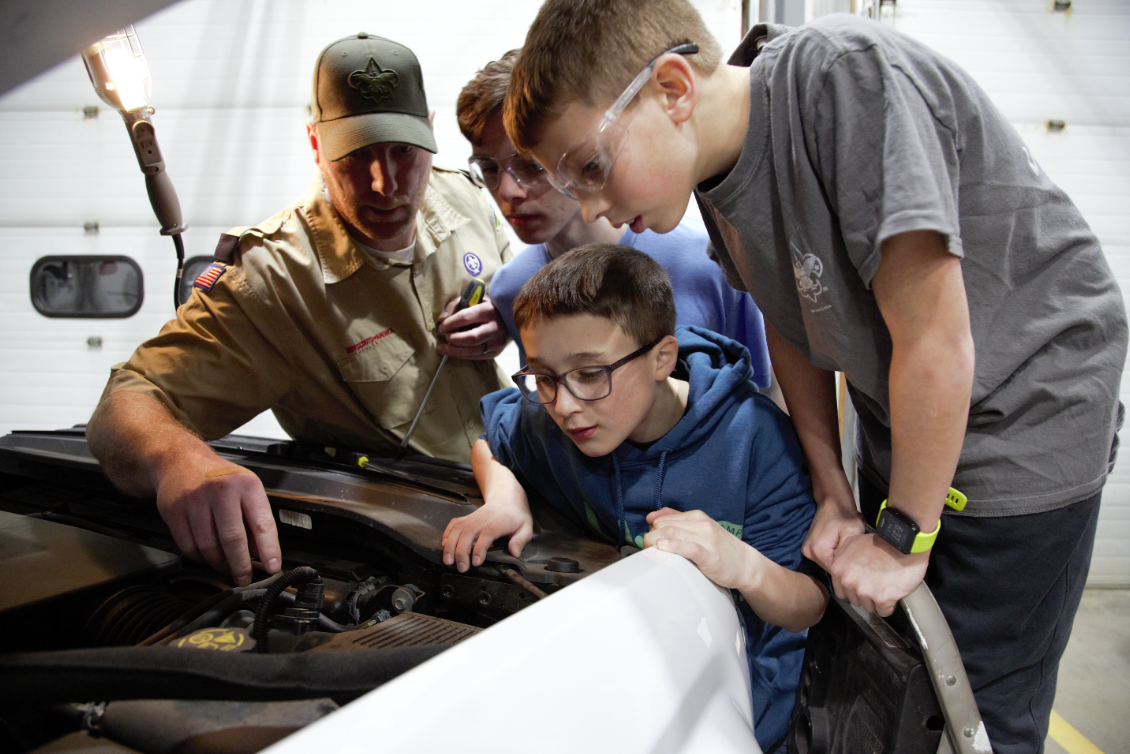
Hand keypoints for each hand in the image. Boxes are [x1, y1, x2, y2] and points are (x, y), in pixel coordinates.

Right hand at [155, 457, 280, 585]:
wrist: (180, 460)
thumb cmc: (219, 477)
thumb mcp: (247, 488)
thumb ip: (256, 518)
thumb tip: (263, 553)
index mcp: (246, 485)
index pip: (262, 523)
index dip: (268, 550)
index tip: (272, 567)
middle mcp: (220, 491)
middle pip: (232, 539)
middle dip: (241, 565)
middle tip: (245, 578)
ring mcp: (195, 501)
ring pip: (208, 546)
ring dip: (219, 564)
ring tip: (226, 567)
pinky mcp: (174, 511)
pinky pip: (188, 546)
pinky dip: (199, 558)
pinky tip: (206, 557)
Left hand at [436, 299, 508, 359]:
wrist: (508, 319)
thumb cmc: (485, 308)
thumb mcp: (472, 300)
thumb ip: (455, 306)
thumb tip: (442, 319)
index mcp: (488, 310)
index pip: (466, 317)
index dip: (450, 323)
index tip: (441, 327)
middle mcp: (496, 327)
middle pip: (471, 337)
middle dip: (454, 339)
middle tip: (445, 337)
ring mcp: (497, 342)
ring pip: (473, 350)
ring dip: (455, 351)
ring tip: (443, 349)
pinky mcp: (496, 352)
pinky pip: (476, 357)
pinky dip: (462, 356)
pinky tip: (453, 352)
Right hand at [442, 499, 532, 572]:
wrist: (507, 497)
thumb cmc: (516, 516)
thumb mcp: (526, 527)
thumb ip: (520, 540)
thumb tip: (514, 553)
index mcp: (499, 521)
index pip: (487, 534)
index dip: (480, 548)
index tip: (476, 562)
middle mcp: (484, 518)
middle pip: (468, 532)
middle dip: (461, 551)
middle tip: (461, 567)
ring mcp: (473, 517)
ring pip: (457, 528)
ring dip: (450, 544)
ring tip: (448, 561)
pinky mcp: (467, 517)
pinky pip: (454, 524)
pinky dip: (446, 534)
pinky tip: (444, 546)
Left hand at [643, 509, 758, 590]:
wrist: (745, 564)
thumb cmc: (720, 549)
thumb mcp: (700, 529)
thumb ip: (677, 521)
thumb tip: (651, 516)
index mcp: (697, 516)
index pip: (663, 519)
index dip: (651, 531)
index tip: (648, 544)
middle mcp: (700, 524)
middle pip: (664, 526)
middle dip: (650, 539)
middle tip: (647, 552)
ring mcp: (706, 538)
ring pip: (672, 534)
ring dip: (655, 543)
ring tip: (650, 553)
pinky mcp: (710, 555)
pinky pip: (688, 548)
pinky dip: (673, 547)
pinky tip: (663, 549)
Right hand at [802, 497, 865, 571]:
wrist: (833, 501)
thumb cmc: (845, 514)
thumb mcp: (853, 532)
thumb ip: (849, 553)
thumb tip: (850, 568)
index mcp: (818, 551)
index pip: (835, 572)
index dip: (848, 568)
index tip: (857, 562)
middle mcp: (808, 553)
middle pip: (830, 569)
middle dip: (843, 564)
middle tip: (854, 554)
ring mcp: (807, 550)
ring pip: (827, 564)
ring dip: (838, 560)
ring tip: (847, 550)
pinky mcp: (809, 547)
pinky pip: (824, 558)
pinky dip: (833, 555)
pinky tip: (840, 548)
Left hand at [828, 532, 927, 616]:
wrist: (905, 545)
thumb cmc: (882, 542)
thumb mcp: (853, 541)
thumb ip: (843, 556)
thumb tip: (842, 568)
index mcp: (839, 568)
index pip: (841, 592)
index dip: (853, 590)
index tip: (862, 585)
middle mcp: (848, 581)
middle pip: (855, 601)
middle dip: (865, 596)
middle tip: (876, 584)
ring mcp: (864, 591)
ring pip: (869, 607)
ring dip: (877, 601)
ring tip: (885, 586)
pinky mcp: (882, 598)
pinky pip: (883, 611)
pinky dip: (889, 606)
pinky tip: (893, 593)